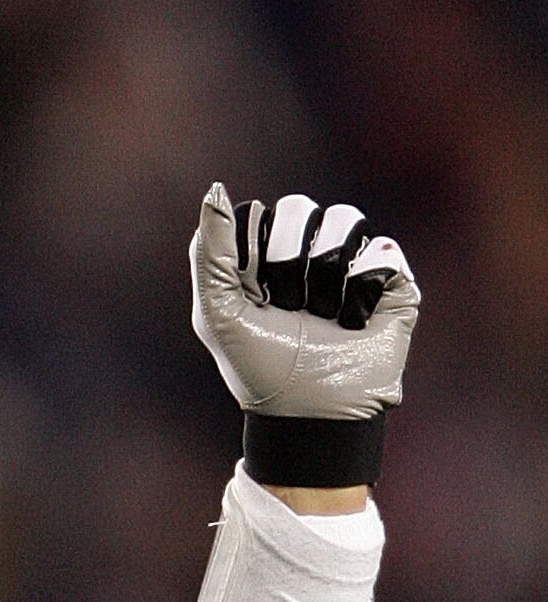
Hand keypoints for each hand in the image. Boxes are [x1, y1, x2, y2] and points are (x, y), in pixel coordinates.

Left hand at [191, 184, 418, 418]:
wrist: (309, 412)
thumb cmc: (259, 369)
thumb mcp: (218, 313)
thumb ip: (210, 251)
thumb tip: (216, 190)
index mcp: (267, 257)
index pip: (263, 214)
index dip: (255, 252)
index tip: (253, 294)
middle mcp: (311, 254)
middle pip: (301, 209)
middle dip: (288, 263)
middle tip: (289, 306)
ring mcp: (353, 264)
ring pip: (345, 220)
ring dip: (325, 276)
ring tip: (322, 314)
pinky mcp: (391, 282)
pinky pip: (381, 250)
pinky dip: (360, 288)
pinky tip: (353, 319)